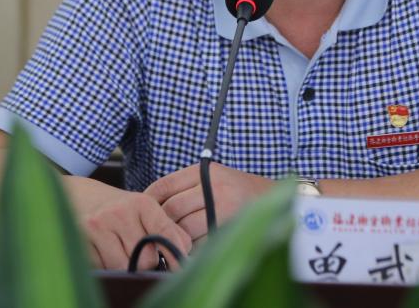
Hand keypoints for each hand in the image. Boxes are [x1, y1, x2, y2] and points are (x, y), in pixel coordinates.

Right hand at [62, 176, 191, 270]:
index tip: (177, 264)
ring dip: (124, 267)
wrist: (78, 196)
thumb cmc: (118, 208)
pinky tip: (103, 252)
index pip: (165, 235)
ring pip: (123, 267)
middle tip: (138, 253)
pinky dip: (105, 267)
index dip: (174, 254)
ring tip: (120, 252)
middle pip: (146, 259)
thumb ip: (167, 230)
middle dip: (145, 263)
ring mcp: (98, 225)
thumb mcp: (144, 210)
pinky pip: (101, 267)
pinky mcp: (80, 239)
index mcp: (142, 203)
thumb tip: (184, 254)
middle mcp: (120, 212)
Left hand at [144, 162, 272, 242]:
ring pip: (185, 229)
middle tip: (159, 229)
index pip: (166, 185)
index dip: (150, 199)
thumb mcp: (212, 176)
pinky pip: (202, 243)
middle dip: (162, 222)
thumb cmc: (237, 189)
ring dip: (177, 237)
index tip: (145, 210)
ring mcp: (224, 208)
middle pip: (172, 208)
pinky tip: (195, 245)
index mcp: (206, 171)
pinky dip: (194, 247)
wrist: (273, 199)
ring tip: (177, 238)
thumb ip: (186, 185)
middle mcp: (214, 187)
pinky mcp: (231, 228)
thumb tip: (152, 203)